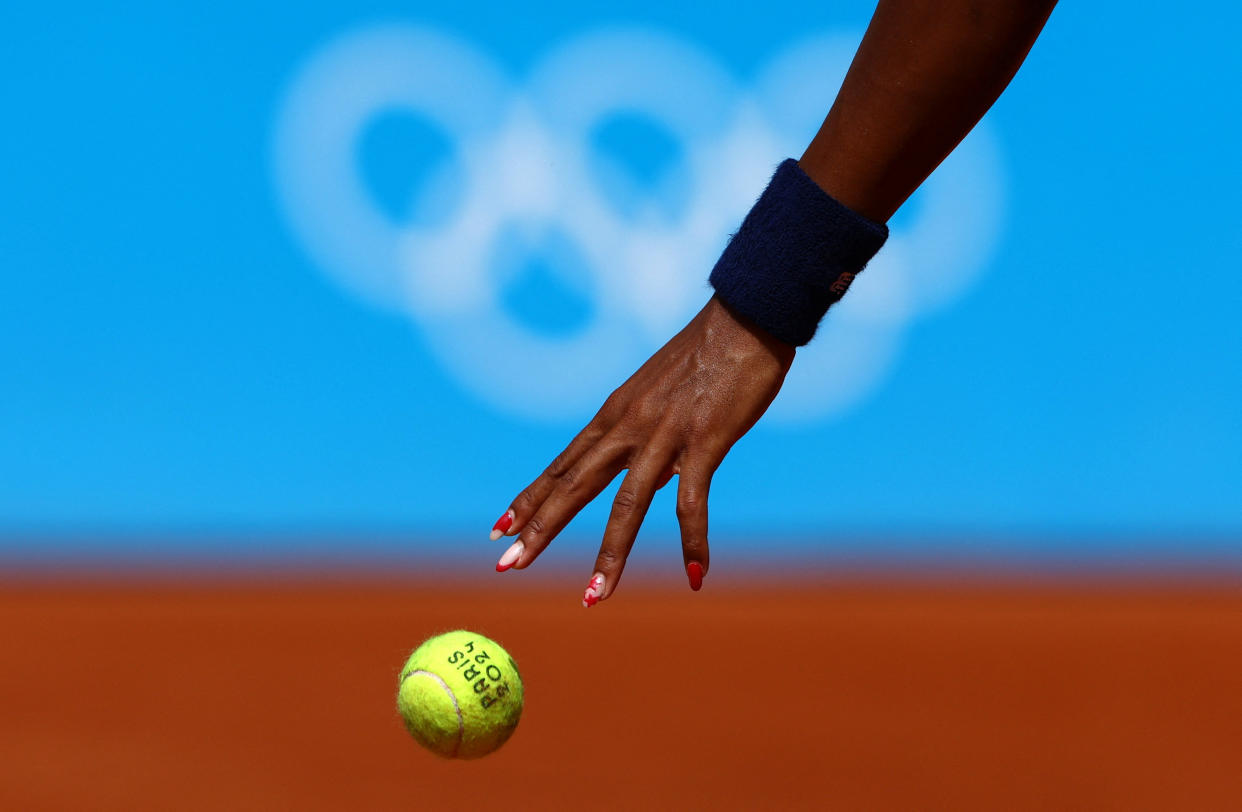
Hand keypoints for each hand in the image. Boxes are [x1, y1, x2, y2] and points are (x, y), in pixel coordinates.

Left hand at [490, 295, 795, 604]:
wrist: (747, 317)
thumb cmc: (708, 354)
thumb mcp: (659, 392)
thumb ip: (646, 432)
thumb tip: (647, 473)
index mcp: (615, 414)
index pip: (562, 464)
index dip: (529, 499)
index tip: (500, 528)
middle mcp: (629, 426)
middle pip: (575, 486)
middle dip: (540, 529)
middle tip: (508, 565)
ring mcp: (665, 434)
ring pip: (627, 504)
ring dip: (611, 555)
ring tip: (593, 598)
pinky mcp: (705, 440)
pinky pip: (693, 501)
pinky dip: (694, 541)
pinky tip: (696, 574)